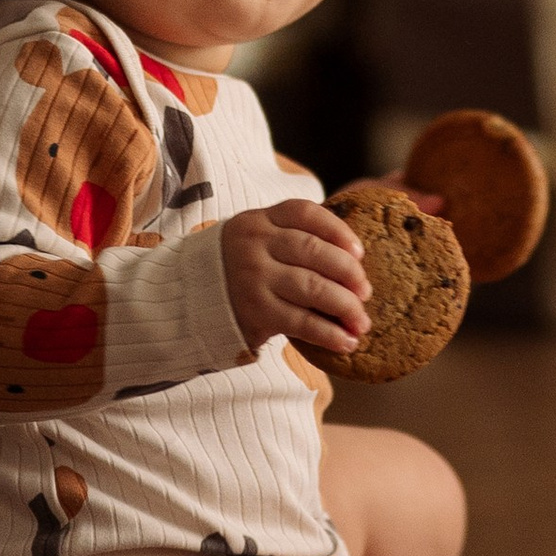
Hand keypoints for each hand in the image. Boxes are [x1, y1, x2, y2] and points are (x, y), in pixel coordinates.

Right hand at [224, 196, 371, 356]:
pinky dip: (330, 333)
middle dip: (349, 273)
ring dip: (346, 307)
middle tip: (366, 292)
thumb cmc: (239, 270)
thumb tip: (353, 263)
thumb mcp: (257, 242)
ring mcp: (254, 277)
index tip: (360, 252)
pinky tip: (346, 342)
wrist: (190, 301)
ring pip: (313, 287)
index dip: (338, 230)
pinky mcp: (255, 311)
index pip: (306, 213)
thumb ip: (292, 240)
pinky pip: (302, 321)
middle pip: (314, 251)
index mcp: (259, 220)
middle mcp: (255, 244)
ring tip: (361, 323)